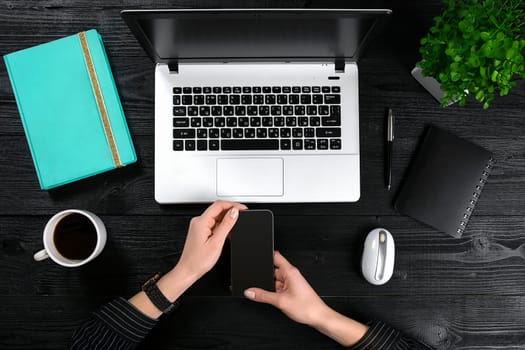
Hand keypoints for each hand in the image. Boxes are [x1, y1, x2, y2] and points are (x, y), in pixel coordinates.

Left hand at [131, 201, 246, 318]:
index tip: (243, 209)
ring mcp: (199, 226)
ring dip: (227, 221)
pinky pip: (214, 224)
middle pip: (218, 210)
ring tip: (234, 229)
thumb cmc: (198, 261)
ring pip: (216, 217)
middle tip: (242, 218)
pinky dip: (222, 227)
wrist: (188, 271)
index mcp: (201, 221)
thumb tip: (234, 212)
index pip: (219, 205)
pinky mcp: (200, 231)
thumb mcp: (216, 242)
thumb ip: (226, 225)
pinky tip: (227, 234)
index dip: (233, 205)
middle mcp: (199, 221)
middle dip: (231, 212)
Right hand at [244, 251, 368, 346]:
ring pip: (275, 280)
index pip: (275, 256)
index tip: (256, 259)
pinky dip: (275, 292)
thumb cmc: (307, 307)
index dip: (265, 256)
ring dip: (271, 286)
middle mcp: (291, 275)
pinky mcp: (293, 290)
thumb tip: (250, 292)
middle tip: (259, 284)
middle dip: (265, 276)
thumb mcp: (280, 301)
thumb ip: (263, 296)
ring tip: (272, 296)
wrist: (318, 317)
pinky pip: (279, 287)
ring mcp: (292, 282)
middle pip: (273, 270)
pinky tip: (276, 299)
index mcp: (290, 271)